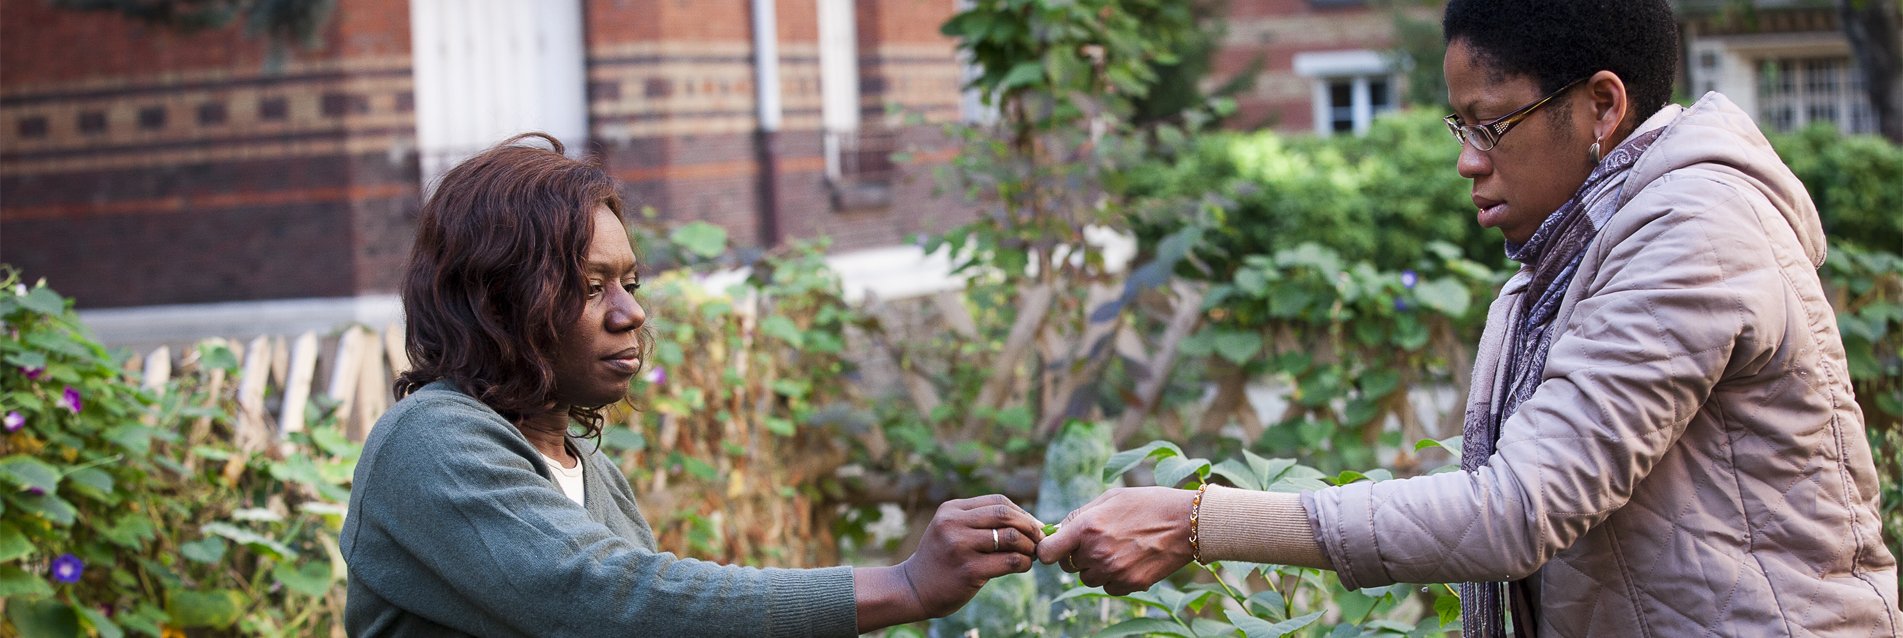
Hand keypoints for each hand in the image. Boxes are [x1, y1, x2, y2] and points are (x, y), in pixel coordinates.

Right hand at [854, 494, 1043, 630]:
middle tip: (1040, 539)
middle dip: (1029, 527)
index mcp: (951, 509)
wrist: (913, 588)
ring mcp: (960, 547)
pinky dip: (1023, 563)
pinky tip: (1023, 566)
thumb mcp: (952, 530)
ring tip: (1031, 554)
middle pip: (1005, 515)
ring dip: (1029, 546)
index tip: (1034, 526)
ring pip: (1010, 537)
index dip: (1022, 513)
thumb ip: (982, 522)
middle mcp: (953, 523)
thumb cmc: (941, 560)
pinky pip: (1009, 561)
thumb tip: (1032, 523)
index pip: (998, 501)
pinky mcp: (969, 570)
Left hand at [1035, 486, 1195, 594]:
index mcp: (1087, 527)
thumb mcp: (1111, 498)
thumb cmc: (1149, 504)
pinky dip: (1114, 579)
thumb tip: (1058, 531)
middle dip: (1077, 556)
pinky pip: (1109, 588)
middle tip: (1098, 542)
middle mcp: (1096, 551)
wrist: (1187, 523)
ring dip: (1096, 568)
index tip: (1056, 548)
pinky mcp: (1130, 584)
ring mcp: (1114, 570)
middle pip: (1069, 566)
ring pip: (1089, 579)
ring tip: (1118, 549)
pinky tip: (1130, 561)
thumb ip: (1080, 515)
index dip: (1049, 551)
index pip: (1048, 553)